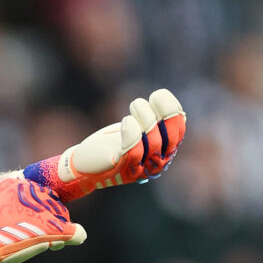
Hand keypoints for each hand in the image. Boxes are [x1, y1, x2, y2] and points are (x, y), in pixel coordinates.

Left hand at [22, 89, 185, 201]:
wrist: (83, 164)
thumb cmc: (111, 143)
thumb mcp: (134, 129)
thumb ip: (151, 118)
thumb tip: (163, 97)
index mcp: (163, 151)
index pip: (179, 131)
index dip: (173, 111)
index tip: (159, 95)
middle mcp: (156, 163)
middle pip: (170, 138)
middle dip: (163, 114)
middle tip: (146, 99)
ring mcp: (139, 168)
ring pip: (153, 143)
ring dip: (145, 118)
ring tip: (134, 105)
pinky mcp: (120, 168)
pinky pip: (133, 152)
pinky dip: (132, 133)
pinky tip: (127, 121)